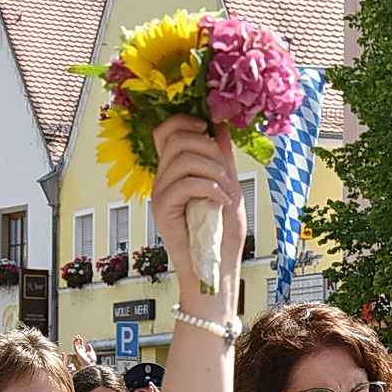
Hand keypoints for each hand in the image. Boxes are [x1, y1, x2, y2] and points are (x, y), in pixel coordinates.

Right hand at [73, 336, 97, 366]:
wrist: (90, 364)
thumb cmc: (92, 360)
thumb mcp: (92, 352)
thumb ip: (90, 348)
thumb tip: (88, 344)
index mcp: (84, 351)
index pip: (81, 345)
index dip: (81, 341)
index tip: (80, 337)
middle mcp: (81, 351)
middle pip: (78, 344)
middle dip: (78, 340)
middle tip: (77, 336)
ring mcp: (79, 352)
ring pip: (76, 345)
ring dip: (75, 341)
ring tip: (76, 337)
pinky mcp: (77, 353)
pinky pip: (75, 347)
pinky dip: (75, 344)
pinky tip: (75, 340)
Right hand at [150, 116, 246, 306]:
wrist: (217, 271)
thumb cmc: (223, 238)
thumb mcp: (229, 190)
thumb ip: (223, 160)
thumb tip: (221, 128)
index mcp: (177, 171)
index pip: (166, 131)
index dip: (185, 121)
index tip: (209, 127)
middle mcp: (164, 178)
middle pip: (176, 138)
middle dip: (208, 146)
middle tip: (225, 172)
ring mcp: (161, 193)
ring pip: (183, 159)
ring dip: (213, 170)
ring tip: (226, 191)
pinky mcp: (163, 210)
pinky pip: (185, 184)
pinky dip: (210, 188)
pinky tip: (221, 201)